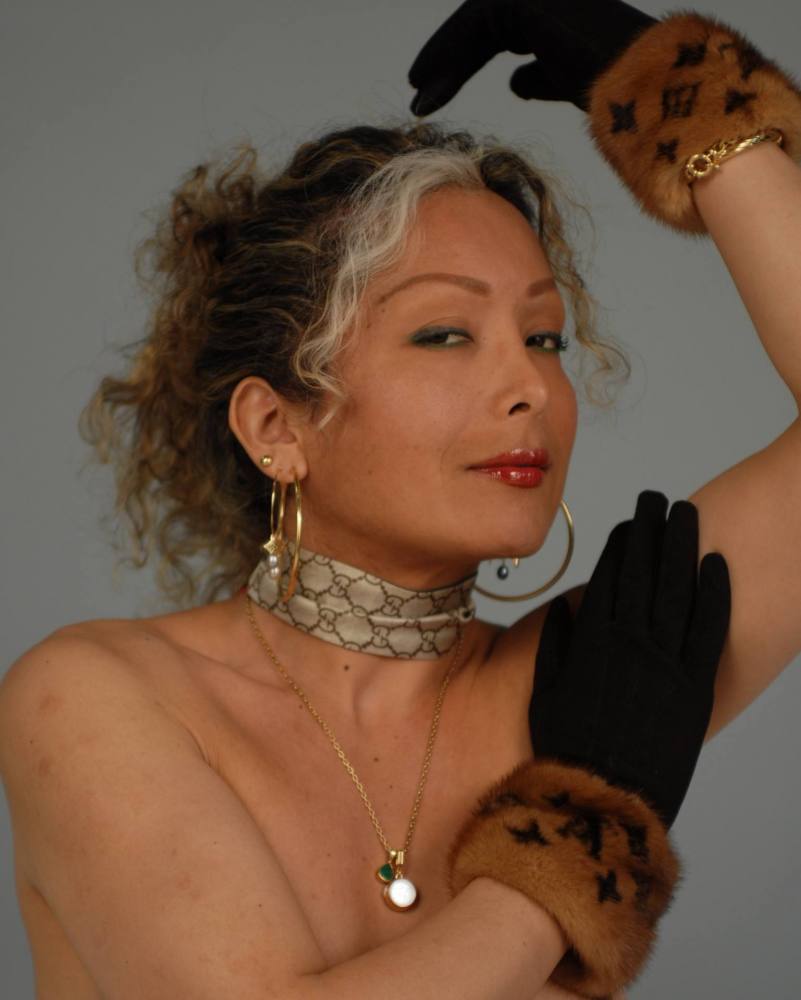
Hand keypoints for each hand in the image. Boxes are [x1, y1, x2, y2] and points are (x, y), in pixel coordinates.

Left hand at [407, 0, 656, 114]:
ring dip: (442, 64)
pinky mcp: (527, 1)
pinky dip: (446, 54)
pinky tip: (426, 84)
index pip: (497, 30)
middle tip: (419, 100)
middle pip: (481, 26)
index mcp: (557, 10)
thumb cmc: (617, 94)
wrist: (640, 88)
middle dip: (448, 64)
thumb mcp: (569, 85)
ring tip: (420, 101)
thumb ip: (542, 76)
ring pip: (473, 25)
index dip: (462, 61)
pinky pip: (473, 27)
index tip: (433, 93)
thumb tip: (514, 81)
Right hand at [529, 489, 730, 828]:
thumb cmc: (567, 748)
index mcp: (593, 641)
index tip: (628, 520)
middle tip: (656, 497)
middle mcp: (631, 641)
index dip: (621, 544)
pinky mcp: (696, 684)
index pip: (610, 576)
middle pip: (645, 571)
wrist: (602, 799)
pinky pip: (708, 630)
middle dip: (651, 529)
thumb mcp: (547, 694)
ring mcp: (666, 660)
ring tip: (686, 513)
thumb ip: (556, 645)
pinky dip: (712, 595)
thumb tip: (564, 608)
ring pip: (678, 589)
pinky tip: (715, 565)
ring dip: (683, 546)